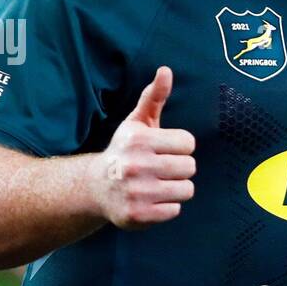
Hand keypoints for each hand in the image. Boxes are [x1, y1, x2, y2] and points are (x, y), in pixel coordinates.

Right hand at [93, 66, 195, 227]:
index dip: (179, 147)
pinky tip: (150, 200)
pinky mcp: (138, 215)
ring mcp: (136, 192)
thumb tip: (166, 71)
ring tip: (157, 184)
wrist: (96, 187)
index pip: (188, 143)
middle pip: (190, 167)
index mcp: (138, 139)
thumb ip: (153, 97)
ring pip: (186, 190)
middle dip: (179, 168)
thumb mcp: (137, 123)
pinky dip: (167, 207)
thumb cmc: (125, 151)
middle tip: (160, 169)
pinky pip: (175, 211)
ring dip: (176, 188)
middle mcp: (135, 165)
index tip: (163, 150)